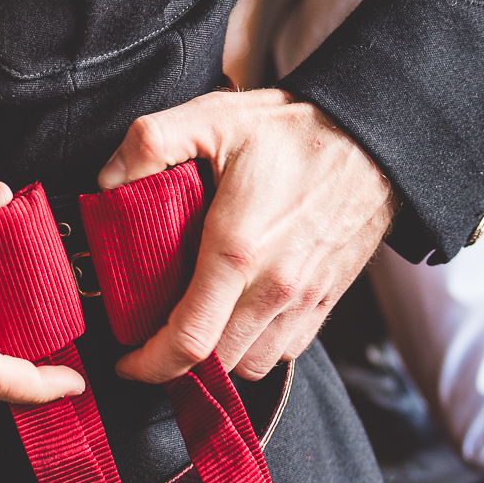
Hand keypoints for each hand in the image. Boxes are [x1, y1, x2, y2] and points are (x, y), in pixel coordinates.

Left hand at [98, 88, 393, 382]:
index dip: (148, 365)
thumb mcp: (214, 117)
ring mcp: (304, 300)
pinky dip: (256, 345)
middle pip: (216, 363)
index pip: (189, 342)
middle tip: (153, 332)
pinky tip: (240, 312)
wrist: (376, 140)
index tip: (125, 361)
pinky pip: (284, 351)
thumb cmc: (294, 130)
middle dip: (177, 360)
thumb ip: (151, 142)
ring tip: (198, 322)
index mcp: (237, 251)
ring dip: (218, 355)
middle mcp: (274, 288)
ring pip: (250, 364)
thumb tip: (107, 181)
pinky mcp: (326, 302)